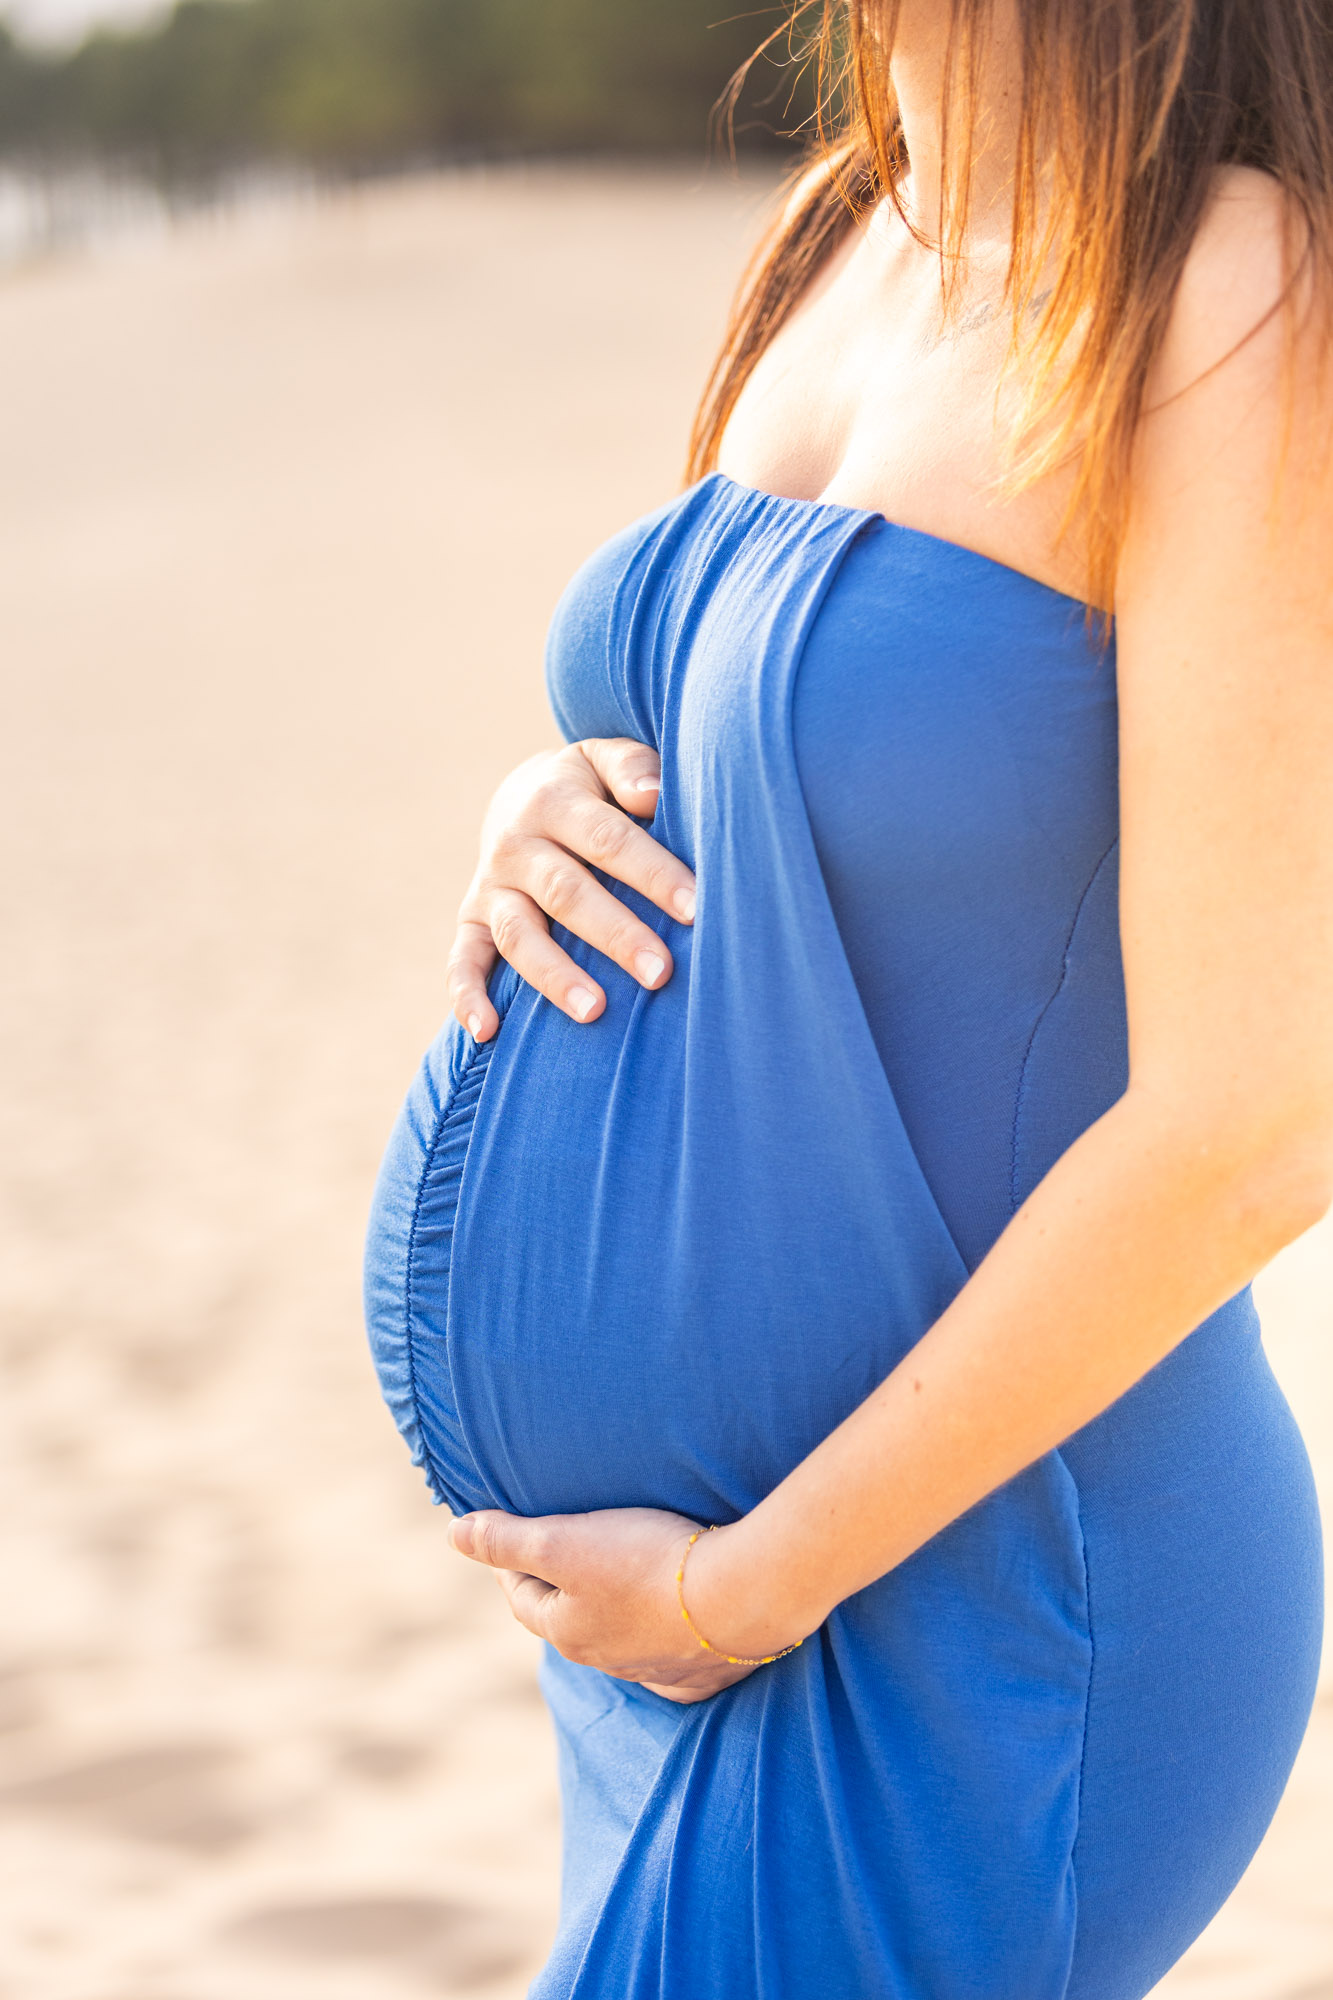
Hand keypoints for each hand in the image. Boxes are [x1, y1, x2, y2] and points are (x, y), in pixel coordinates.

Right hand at [447, 739, 696, 1042]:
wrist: (521, 798)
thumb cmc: (591, 789)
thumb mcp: (604, 760)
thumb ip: (631, 769)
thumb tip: (652, 794)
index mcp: (554, 800)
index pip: (607, 839)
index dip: (651, 873)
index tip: (695, 909)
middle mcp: (516, 845)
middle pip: (566, 892)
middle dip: (615, 934)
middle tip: (660, 972)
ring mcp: (490, 887)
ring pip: (517, 935)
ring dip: (553, 974)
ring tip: (594, 1012)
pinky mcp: (470, 921)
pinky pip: (462, 961)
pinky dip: (467, 995)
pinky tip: (487, 1032)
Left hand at [447, 1506, 797, 1702]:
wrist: (741, 1595)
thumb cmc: (646, 1562)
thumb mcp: (564, 1542)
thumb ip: (506, 1539)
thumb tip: (452, 1533)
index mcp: (566, 1630)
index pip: (523, 1597)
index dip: (512, 1565)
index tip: (511, 1538)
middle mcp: (605, 1660)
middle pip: (569, 1623)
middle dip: (560, 1592)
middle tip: (563, 1557)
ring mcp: (656, 1672)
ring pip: (618, 1643)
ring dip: (611, 1615)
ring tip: (618, 1580)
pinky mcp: (701, 1674)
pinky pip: (670, 1664)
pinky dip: (661, 1644)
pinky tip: (669, 1632)